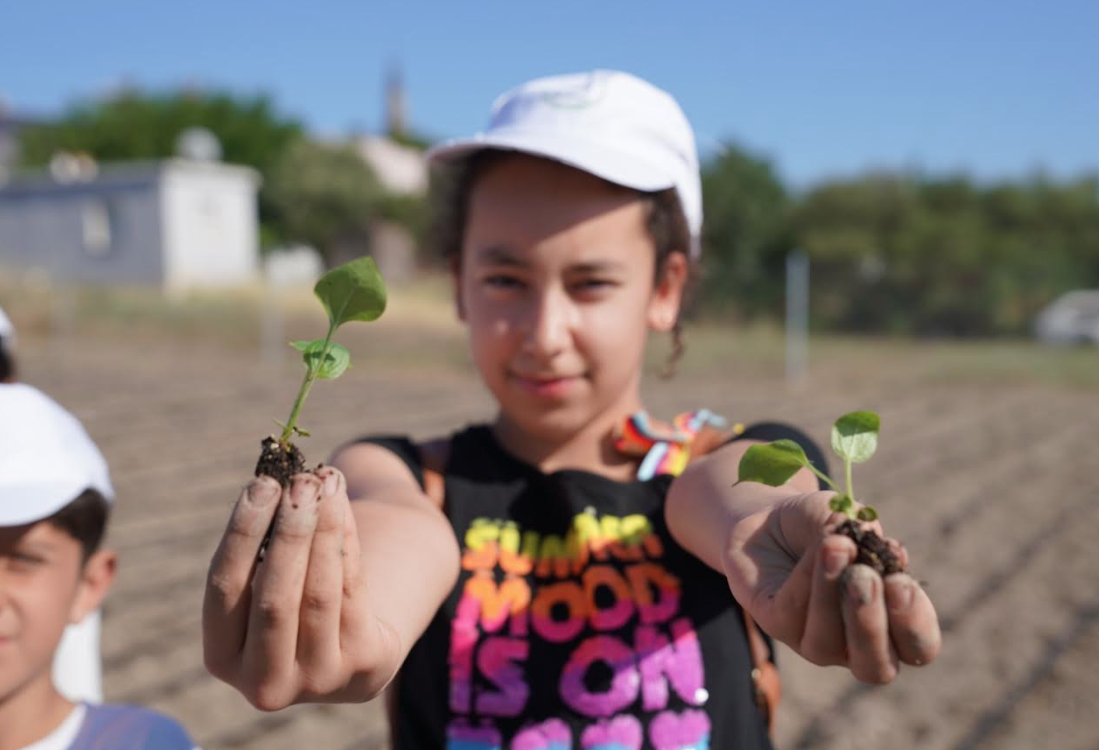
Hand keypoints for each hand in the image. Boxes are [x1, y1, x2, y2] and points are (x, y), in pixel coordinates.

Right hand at [202, 468, 398, 709]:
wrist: (352, 646)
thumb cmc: (294, 599)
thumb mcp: (266, 584)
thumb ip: (262, 546)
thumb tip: (282, 481)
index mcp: (223, 658)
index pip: (223, 589)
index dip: (242, 533)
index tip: (262, 484)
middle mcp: (264, 683)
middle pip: (273, 597)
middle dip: (288, 533)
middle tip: (300, 483)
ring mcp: (317, 681)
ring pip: (319, 593)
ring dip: (324, 530)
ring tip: (326, 482)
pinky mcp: (363, 667)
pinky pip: (354, 592)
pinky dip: (348, 542)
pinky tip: (343, 505)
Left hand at [722, 491, 940, 683]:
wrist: (769, 517)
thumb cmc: (823, 525)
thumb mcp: (852, 521)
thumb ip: (869, 537)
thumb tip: (888, 551)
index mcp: (890, 624)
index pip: (918, 646)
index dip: (914, 621)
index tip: (900, 580)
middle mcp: (855, 644)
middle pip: (876, 667)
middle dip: (871, 624)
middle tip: (865, 577)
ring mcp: (814, 641)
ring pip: (827, 642)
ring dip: (832, 593)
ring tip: (837, 547)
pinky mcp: (777, 626)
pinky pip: (792, 611)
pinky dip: (807, 575)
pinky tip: (817, 545)